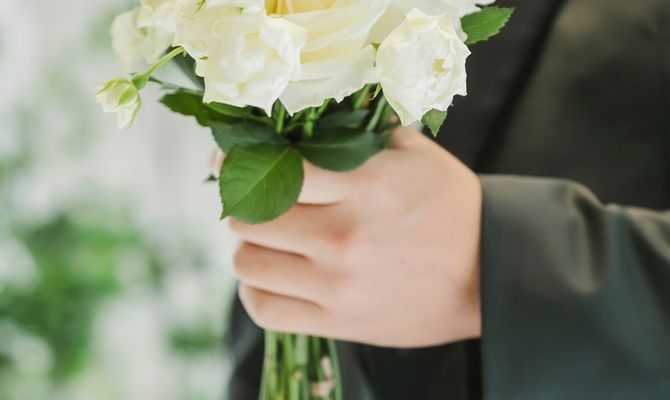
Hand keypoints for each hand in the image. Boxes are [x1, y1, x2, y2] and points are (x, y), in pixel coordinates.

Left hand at [230, 127, 481, 347]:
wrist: (490, 274)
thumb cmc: (450, 208)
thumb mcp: (414, 154)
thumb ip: (362, 128)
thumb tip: (310, 108)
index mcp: (364, 186)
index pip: (272, 168)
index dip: (236, 159)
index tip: (225, 157)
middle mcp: (345, 236)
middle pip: (247, 216)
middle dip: (243, 202)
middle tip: (256, 199)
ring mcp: (338, 284)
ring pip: (247, 262)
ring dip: (250, 245)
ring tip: (269, 237)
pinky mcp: (338, 321)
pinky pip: (264, 309)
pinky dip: (256, 291)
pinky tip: (272, 275)